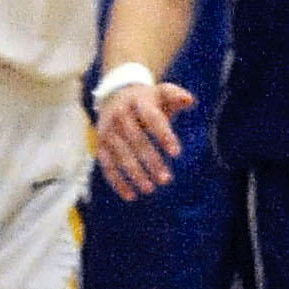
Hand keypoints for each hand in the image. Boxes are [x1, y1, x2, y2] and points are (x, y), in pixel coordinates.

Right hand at [96, 77, 195, 199]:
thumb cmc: (148, 100)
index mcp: (138, 102)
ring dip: (134, 173)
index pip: (152, 119)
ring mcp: (107, 131)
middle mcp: (120, 116)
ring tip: (150, 189)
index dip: (163, 135)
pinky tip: (131, 195)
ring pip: (120, 154)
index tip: (176, 153)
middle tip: (166, 179)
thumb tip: (189, 100)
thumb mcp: (161, 93)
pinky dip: (117, 181)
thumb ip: (175, 96)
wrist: (116, 96)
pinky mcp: (100, 145)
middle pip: (136, 140)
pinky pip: (107, 165)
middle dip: (150, 161)